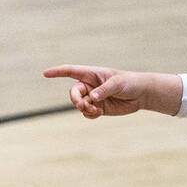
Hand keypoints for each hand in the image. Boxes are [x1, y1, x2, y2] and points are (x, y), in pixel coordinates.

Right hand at [42, 66, 180, 117]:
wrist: (141, 94)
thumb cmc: (130, 83)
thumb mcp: (118, 84)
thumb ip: (104, 90)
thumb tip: (92, 98)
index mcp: (92, 73)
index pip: (71, 71)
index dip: (57, 72)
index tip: (45, 73)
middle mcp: (90, 85)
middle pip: (73, 92)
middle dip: (76, 100)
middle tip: (84, 105)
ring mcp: (93, 97)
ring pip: (79, 104)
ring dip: (84, 109)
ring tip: (96, 111)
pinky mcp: (98, 107)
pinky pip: (87, 113)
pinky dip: (89, 115)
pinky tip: (98, 114)